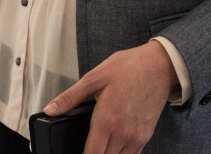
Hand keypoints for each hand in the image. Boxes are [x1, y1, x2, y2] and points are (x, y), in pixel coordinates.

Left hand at [43, 41, 176, 153]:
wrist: (159, 66)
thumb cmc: (128, 68)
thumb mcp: (94, 78)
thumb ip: (70, 97)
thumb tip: (50, 109)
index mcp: (107, 120)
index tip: (74, 153)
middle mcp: (123, 133)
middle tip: (87, 146)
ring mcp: (136, 137)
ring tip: (97, 146)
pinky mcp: (146, 136)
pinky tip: (113, 145)